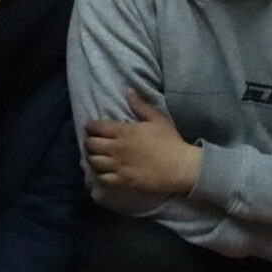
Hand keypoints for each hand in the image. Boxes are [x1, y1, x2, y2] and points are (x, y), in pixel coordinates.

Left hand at [84, 88, 203, 196]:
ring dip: (92, 157)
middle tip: (92, 142)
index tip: (91, 128)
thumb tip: (128, 90)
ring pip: (94, 161)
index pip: (96, 127)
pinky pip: (103, 178)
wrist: (182, 167)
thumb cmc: (171, 142)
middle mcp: (117, 148)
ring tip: (96, 156)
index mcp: (124, 132)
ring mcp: (119, 165)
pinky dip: (99, 174)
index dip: (90, 127)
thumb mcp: (157, 119)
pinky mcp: (124, 180)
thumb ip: (140, 105)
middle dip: (89, 142)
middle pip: (91, 144)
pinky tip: (103, 171)